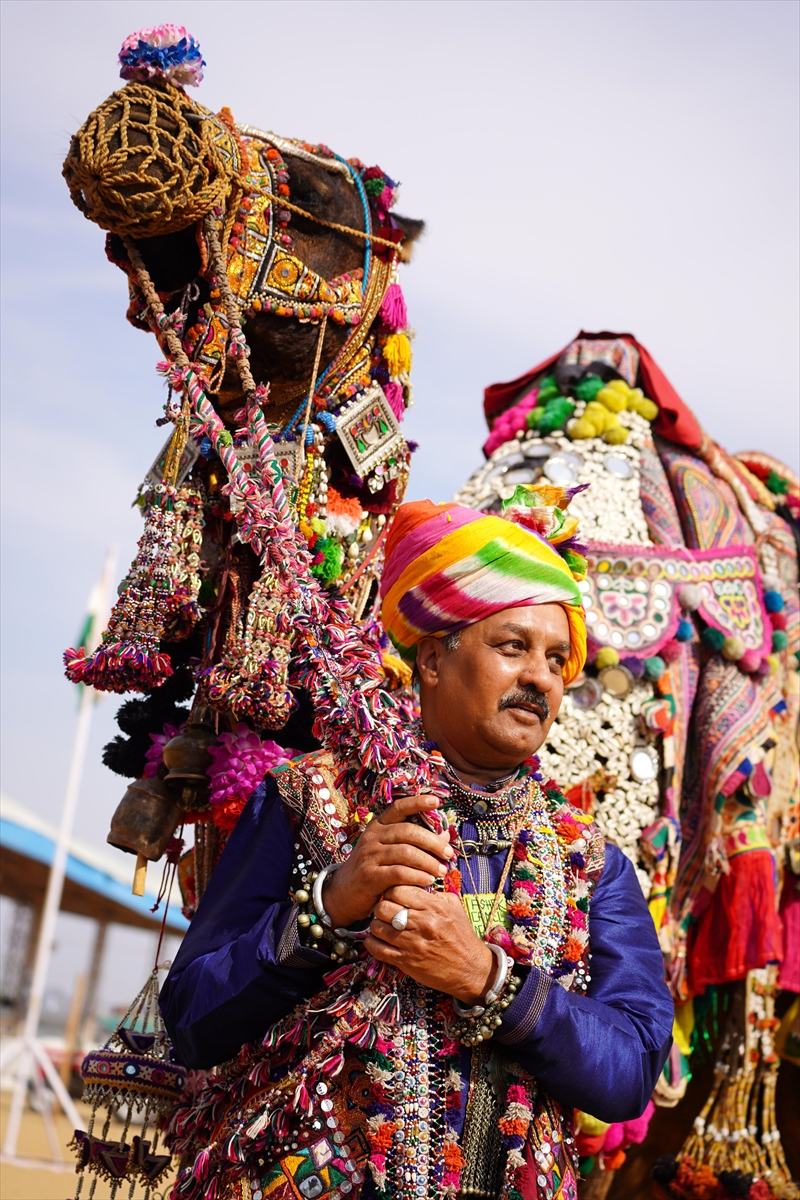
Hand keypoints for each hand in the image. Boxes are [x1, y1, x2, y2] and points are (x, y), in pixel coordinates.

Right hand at [323, 794, 453, 929]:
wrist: (344, 893)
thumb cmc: (374, 869)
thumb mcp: (390, 851)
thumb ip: (416, 842)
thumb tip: (445, 835)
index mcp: (378, 826)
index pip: (398, 808)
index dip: (417, 802)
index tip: (436, 801)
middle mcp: (372, 837)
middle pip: (408, 831)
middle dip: (433, 842)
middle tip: (448, 854)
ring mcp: (369, 855)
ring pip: (405, 852)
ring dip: (428, 862)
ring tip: (441, 871)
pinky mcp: (370, 876)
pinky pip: (399, 872)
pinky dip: (417, 876)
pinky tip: (428, 880)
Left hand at [366, 884, 494, 1006]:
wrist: (470, 969)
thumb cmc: (462, 937)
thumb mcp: (455, 908)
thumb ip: (436, 893)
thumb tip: (419, 882)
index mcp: (434, 907)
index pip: (398, 890)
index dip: (392, 890)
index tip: (394, 895)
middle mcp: (422, 924)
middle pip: (384, 907)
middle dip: (381, 906)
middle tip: (385, 910)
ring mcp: (412, 944)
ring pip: (378, 927)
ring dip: (376, 925)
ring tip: (382, 925)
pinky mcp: (406, 962)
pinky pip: (378, 950)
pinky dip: (372, 944)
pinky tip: (377, 940)